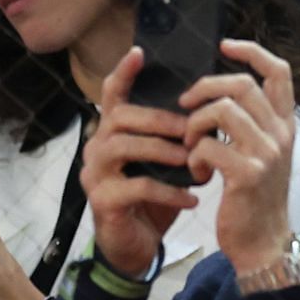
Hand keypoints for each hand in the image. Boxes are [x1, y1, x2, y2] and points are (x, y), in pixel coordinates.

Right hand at [80, 47, 200, 276]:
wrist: (133, 246)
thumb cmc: (149, 200)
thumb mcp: (161, 164)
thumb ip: (170, 139)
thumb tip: (205, 112)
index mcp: (111, 136)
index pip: (110, 98)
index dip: (122, 74)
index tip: (139, 53)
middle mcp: (95, 149)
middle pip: (119, 118)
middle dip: (159, 120)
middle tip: (191, 129)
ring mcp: (94, 175)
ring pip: (123, 147)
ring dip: (163, 151)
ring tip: (192, 161)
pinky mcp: (102, 200)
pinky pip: (136, 186)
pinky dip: (168, 190)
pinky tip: (190, 198)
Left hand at [183, 38, 297, 273]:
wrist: (260, 240)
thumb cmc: (251, 194)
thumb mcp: (257, 152)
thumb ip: (247, 123)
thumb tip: (215, 93)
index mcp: (284, 123)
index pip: (276, 72)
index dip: (250, 51)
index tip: (224, 44)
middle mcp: (281, 133)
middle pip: (241, 85)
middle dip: (204, 88)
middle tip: (185, 104)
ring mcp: (266, 153)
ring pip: (221, 110)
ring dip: (193, 124)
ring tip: (190, 144)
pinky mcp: (246, 174)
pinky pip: (208, 146)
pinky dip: (193, 155)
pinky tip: (196, 172)